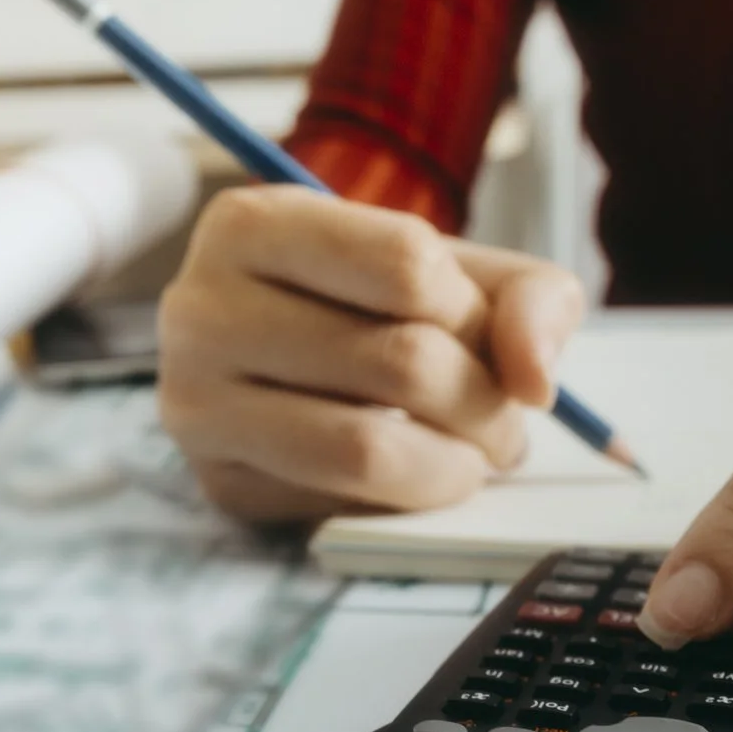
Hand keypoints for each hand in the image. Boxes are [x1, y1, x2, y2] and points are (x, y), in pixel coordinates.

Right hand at [158, 186, 585, 521]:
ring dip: (455, 466)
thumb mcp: (450, 268)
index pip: (408, 264)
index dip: (478, 315)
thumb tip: (534, 380)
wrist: (273, 357)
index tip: (491, 341)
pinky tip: (405, 474)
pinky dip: (401, 501)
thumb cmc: (368, 304)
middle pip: (401, 361)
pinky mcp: (218, 484)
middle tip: (505, 424)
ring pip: (366, 451)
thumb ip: (526, 298)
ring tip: (472, 457)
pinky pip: (340, 508)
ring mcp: (197, 403)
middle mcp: (201, 309)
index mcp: (252, 223)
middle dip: (485, 405)